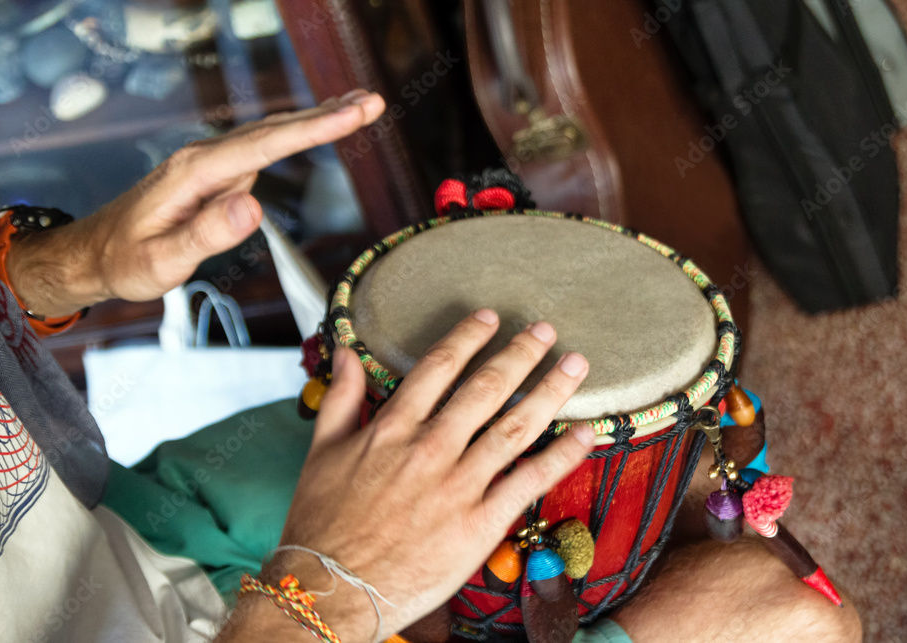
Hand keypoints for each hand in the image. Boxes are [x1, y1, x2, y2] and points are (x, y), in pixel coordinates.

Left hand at [5, 89, 384, 316]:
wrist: (94, 252)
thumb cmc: (126, 260)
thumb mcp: (162, 261)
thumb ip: (207, 234)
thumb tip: (254, 205)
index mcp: (196, 172)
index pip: (265, 145)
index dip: (313, 129)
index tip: (353, 114)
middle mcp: (205, 158)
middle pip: (274, 129)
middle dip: (327, 114)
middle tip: (374, 101)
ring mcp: (210, 163)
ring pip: (271, 133)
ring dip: (316, 118)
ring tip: (360, 105)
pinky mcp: (215, 173)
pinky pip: (263, 147)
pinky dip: (295, 133)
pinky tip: (316, 126)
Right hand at [220, 310, 595, 641]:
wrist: (331, 588)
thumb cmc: (322, 523)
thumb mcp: (320, 451)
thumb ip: (341, 397)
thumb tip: (345, 350)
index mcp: (393, 428)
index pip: (438, 367)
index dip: (468, 337)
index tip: (490, 318)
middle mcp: (431, 447)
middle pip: (487, 388)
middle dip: (521, 353)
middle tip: (545, 330)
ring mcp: (459, 484)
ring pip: (516, 426)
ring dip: (550, 390)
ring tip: (575, 365)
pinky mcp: (480, 523)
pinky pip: (530, 481)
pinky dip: (562, 455)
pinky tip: (585, 433)